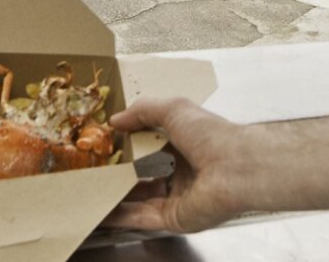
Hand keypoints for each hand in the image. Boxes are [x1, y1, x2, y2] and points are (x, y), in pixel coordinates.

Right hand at [106, 97, 253, 233]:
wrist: (235, 168)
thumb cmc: (213, 135)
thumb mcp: (174, 109)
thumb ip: (143, 111)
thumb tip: (117, 119)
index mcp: (188, 144)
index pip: (155, 145)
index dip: (132, 143)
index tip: (109, 142)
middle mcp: (185, 172)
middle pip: (147, 175)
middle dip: (123, 174)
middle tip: (97, 170)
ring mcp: (179, 197)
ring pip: (141, 200)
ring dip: (118, 198)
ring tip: (92, 192)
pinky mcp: (174, 218)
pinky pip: (142, 218)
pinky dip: (121, 216)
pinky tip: (102, 212)